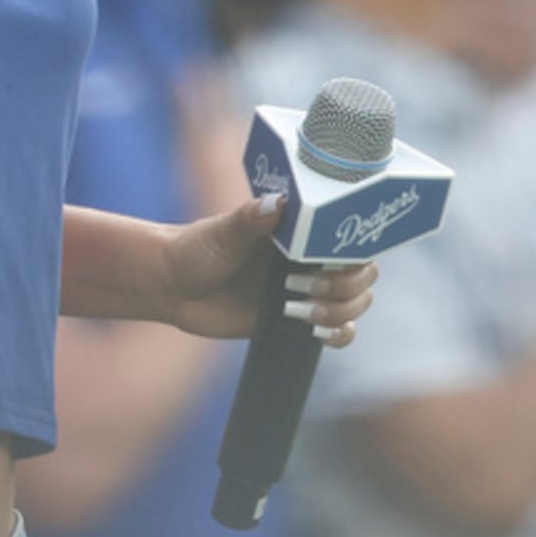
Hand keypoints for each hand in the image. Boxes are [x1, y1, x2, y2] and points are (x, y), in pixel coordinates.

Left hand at [160, 197, 377, 345]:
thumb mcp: (222, 233)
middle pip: (362, 272)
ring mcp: (307, 290)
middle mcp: (311, 258)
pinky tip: (319, 332)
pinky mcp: (298, 320)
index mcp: (301, 230)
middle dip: (346, 284)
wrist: (173, 287)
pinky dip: (340, 333)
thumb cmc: (196, 249)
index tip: (334, 258)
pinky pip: (338, 330)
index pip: (350, 235)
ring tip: (301, 310)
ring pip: (356, 302)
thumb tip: (276, 203)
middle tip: (304, 285)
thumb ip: (250, 219)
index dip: (355, 249)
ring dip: (341, 309)